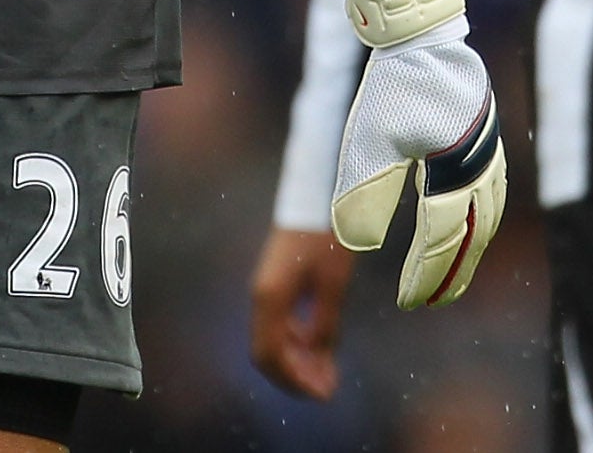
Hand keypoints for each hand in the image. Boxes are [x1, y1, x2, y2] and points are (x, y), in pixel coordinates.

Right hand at [249, 226, 353, 398]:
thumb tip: (320, 363)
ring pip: (270, 339)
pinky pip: (277, 324)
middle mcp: (260, 296)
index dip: (295, 381)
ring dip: (295, 361)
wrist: (316, 197)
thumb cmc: (326, 238)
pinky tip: (317, 346)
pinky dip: (294, 342)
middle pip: (265, 352)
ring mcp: (264, 289)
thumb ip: (323, 325)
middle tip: (328, 389)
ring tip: (327, 372)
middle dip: (294, 376)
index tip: (325, 394)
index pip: (270, 354)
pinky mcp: (273, 283)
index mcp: (269, 298)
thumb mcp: (332, 285)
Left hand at [331, 0, 507, 308]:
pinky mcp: (484, 138)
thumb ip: (365, 195)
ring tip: (447, 274)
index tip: (409, 303)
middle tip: (429, 301)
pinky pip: (487, 193)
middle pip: (470, 238)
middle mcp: (482, 170)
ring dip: (467, 250)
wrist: (418, 32)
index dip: (426, 276)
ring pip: (484, 218)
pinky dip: (475, 220)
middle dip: (450, 272)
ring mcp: (488, 154)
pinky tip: (462, 226)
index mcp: (456, 176)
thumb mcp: (369, 141)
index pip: (442, 243)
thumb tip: (357, 244)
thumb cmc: (392, 86)